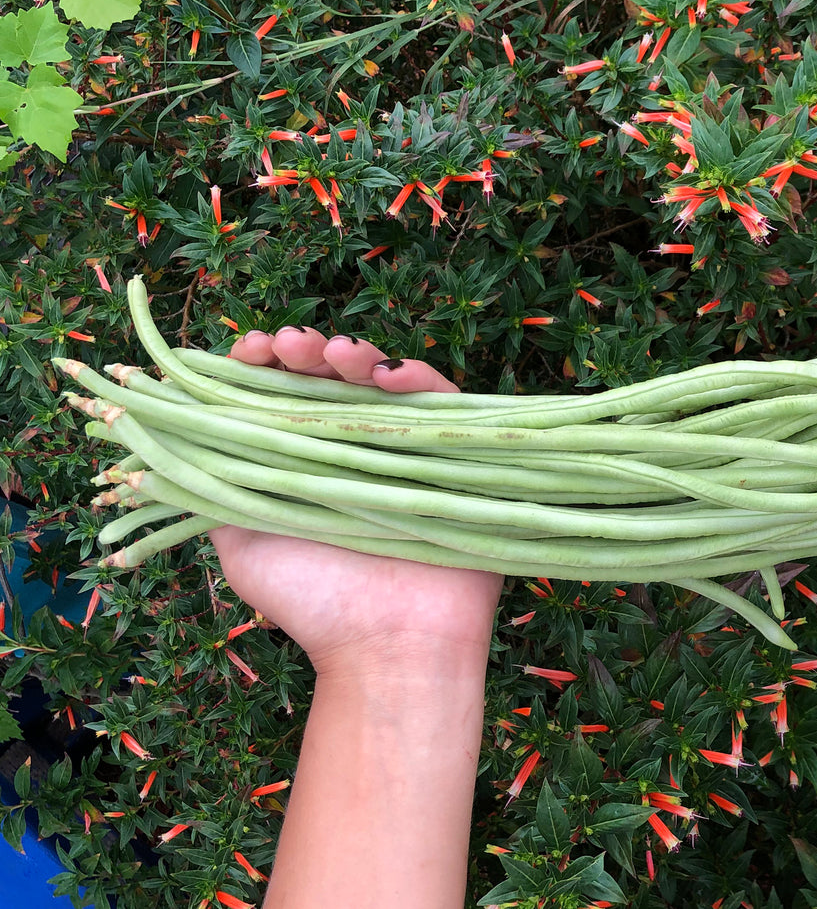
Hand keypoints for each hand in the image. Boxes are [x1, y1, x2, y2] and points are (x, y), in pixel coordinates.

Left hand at [209, 328, 502, 675]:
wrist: (387, 646)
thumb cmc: (313, 602)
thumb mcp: (242, 539)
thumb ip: (217, 484)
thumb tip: (183, 429)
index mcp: (304, 462)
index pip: (281, 395)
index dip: (261, 366)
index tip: (243, 353)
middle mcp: (353, 449)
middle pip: (329, 378)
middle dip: (302, 351)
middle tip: (283, 346)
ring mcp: (404, 448)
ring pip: (382, 378)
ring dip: (353, 352)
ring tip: (330, 350)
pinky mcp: (455, 451)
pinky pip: (440, 399)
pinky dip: (414, 376)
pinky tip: (385, 373)